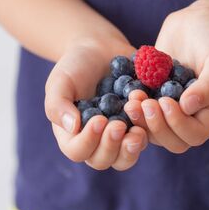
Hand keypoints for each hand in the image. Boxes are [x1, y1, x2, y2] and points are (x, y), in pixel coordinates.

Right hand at [44, 37, 147, 170]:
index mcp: (73, 134)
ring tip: (137, 128)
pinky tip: (149, 106)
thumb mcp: (60, 81)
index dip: (89, 141)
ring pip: (127, 157)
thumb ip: (58, 105)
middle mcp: (96, 140)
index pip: (78, 151)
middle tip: (119, 125)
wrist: (100, 49)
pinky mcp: (140, 124)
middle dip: (112, 147)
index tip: (99, 119)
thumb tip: (72, 127)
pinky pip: (148, 136)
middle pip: (104, 160)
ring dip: (132, 146)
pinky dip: (150, 126)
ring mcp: (120, 135)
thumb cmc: (75, 66)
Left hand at [125, 4, 208, 152]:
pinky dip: (133, 106)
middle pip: (172, 140)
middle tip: (143, 103)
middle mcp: (191, 115)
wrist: (199, 20)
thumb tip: (188, 107)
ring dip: (140, 119)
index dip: (178, 125)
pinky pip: (141, 111)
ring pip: (153, 130)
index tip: (165, 101)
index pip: (195, 134)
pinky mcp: (154, 96)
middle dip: (155, 125)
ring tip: (132, 98)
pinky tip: (127, 90)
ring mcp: (170, 108)